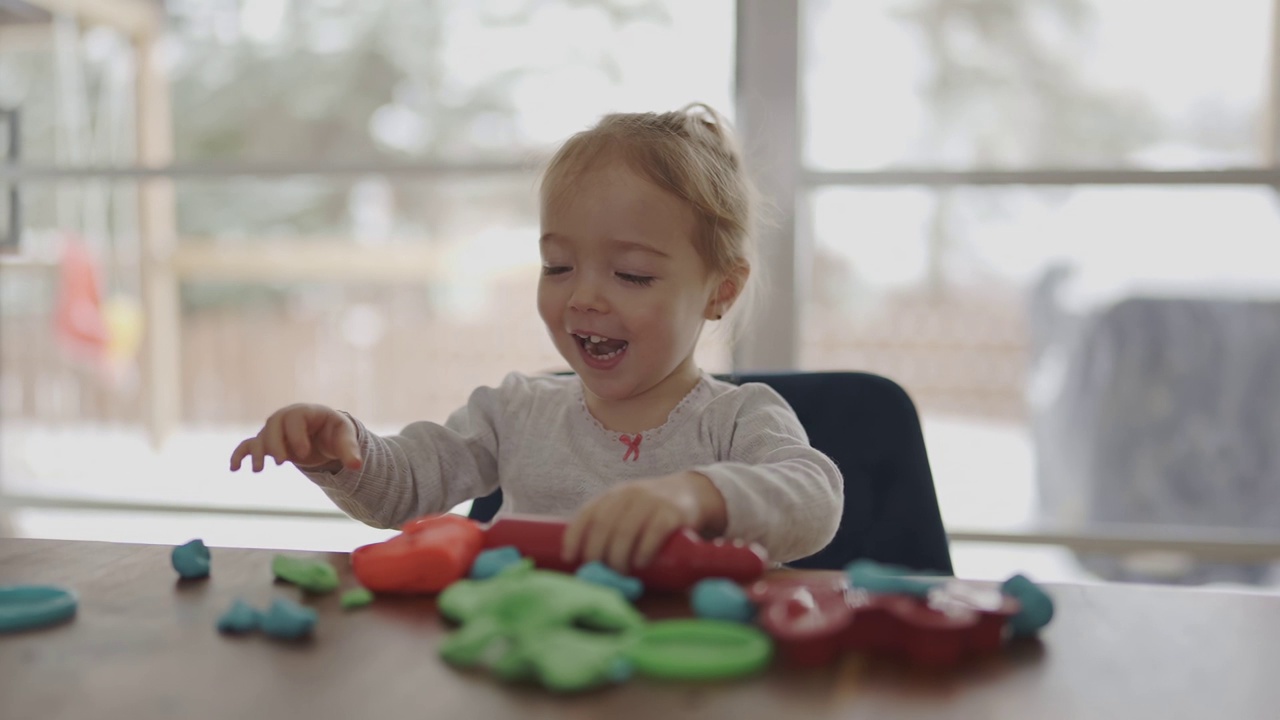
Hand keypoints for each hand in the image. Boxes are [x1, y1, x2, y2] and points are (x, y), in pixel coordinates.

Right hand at [230, 404, 361, 472]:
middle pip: (273, 426)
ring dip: (256, 453)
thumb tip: (357, 466)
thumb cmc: (335, 432)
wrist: (323, 436)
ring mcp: (274, 431)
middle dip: (276, 444)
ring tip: (258, 470)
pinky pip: (248, 445)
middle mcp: (285, 419)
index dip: (297, 436)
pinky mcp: (267, 443)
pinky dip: (240, 455)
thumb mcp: (345, 438)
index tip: (304, 453)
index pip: (295, 420)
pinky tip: (235, 468)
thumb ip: (350, 450)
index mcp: (305, 412)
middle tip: (283, 463)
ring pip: (260, 438)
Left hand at [561, 471, 726, 572]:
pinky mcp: (673, 512)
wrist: (693, 493)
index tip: (570, 558)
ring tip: (621, 573)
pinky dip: (643, 551)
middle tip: (601, 573)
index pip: (587, 514)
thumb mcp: (628, 510)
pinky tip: (640, 563)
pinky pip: (654, 533)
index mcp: (613, 496)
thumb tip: (588, 565)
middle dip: (597, 554)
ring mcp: (651, 501)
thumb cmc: (653, 511)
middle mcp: (629, 494)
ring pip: (626, 531)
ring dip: (619, 558)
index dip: (574, 536)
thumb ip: (610, 527)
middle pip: (603, 526)